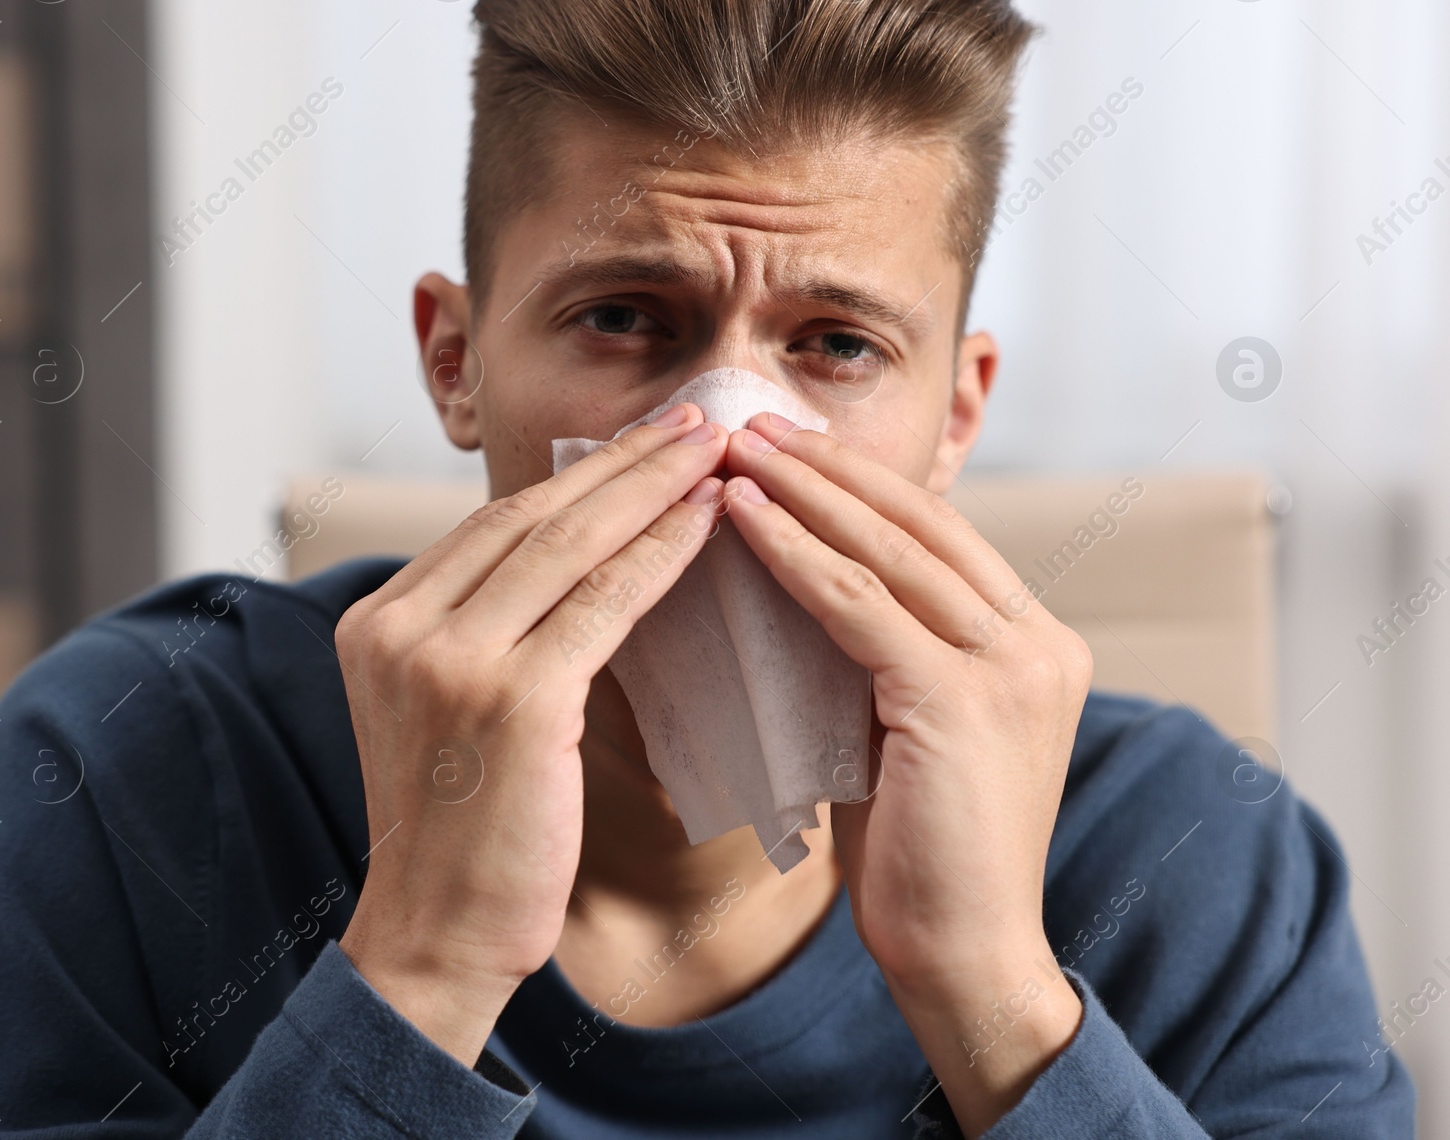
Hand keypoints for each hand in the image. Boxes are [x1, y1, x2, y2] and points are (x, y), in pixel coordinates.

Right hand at [335, 405, 727, 1066]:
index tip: (643, 443)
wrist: (436, 937)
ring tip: (714, 445)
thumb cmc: (463, 831)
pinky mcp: (510, 699)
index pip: (493, 525)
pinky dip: (662, 553)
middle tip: (695, 416)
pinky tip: (710, 519)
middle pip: (531, 517)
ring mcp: (447, 659)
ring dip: (652, 487)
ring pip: (569, 546)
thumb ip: (481, 631)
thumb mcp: (442, 709)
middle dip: (622, 461)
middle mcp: (400, 625)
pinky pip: (603, 602)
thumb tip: (567, 562)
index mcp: (379, 620)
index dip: (577, 479)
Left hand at [722, 413, 1092, 1136]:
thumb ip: (890, 654)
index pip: (941, 534)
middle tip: (751, 421)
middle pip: (920, 523)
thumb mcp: (915, 727)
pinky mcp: (961, 702)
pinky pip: (859, 606)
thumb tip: (808, 580)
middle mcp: (1040, 643)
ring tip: (734, 448)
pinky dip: (794, 555)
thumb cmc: (923, 852)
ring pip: (888, 551)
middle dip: (828, 465)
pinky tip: (740, 518)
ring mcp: (1010, 668)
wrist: (963, 955)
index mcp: (1038, 644)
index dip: (863, 482)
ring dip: (802, 491)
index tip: (790, 445)